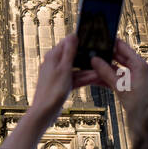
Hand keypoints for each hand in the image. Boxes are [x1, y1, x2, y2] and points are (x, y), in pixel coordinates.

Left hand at [1, 33, 94, 148]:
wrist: (45, 112)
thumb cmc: (52, 91)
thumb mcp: (64, 69)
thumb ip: (69, 52)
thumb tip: (73, 36)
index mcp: (53, 56)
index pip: (68, 42)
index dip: (80, 41)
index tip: (93, 39)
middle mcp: (54, 63)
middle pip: (74, 56)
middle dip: (87, 58)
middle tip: (101, 56)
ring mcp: (58, 74)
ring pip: (76, 69)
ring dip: (88, 70)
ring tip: (102, 70)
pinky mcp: (61, 84)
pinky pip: (75, 78)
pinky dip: (84, 79)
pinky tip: (96, 79)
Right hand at [73, 35, 147, 105]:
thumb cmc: (142, 102)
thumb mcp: (121, 87)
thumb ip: (106, 73)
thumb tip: (95, 60)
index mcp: (138, 64)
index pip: (122, 46)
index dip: (110, 42)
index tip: (99, 39)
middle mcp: (136, 68)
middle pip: (118, 57)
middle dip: (105, 55)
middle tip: (91, 52)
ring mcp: (133, 77)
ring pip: (115, 68)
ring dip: (104, 68)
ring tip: (91, 65)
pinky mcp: (129, 85)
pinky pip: (116, 78)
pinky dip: (106, 78)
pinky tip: (96, 79)